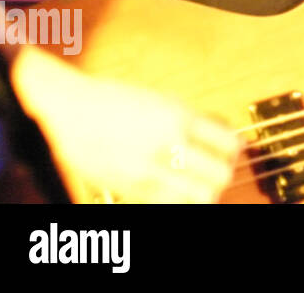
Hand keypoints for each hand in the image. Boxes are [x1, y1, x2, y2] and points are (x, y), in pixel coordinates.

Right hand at [10, 46, 240, 202]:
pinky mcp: (130, 189)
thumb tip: (221, 136)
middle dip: (224, 173)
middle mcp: (165, 145)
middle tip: (220, 168)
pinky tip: (175, 189)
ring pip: (200, 197)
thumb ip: (192, 120)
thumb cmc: (114, 99)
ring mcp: (147, 170)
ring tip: (199, 183)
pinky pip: (170, 203)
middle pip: (220, 175)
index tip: (232, 149)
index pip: (228, 144)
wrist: (68, 109)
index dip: (235, 148)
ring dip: (205, 191)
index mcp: (178, 117)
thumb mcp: (162, 100)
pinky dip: (179, 199)